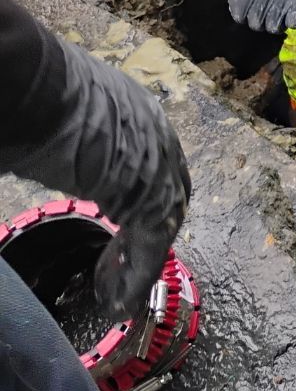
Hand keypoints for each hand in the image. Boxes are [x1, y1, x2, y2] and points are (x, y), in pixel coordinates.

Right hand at [0, 36, 190, 319]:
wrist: (37, 91)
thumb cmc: (35, 96)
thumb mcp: (60, 118)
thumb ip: (68, 142)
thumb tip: (43, 150)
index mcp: (139, 112)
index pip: (153, 162)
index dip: (138, 193)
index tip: (119, 218)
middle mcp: (159, 137)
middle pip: (164, 196)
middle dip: (144, 231)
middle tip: (120, 260)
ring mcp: (160, 169)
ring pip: (158, 227)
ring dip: (138, 262)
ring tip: (115, 290)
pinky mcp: (151, 201)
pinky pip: (149, 248)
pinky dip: (134, 277)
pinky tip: (117, 298)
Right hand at [227, 0, 295, 43]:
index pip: (294, 21)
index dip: (294, 20)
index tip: (294, 13)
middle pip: (272, 28)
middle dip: (276, 23)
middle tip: (278, 9)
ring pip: (254, 25)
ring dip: (260, 21)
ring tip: (265, 6)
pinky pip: (238, 17)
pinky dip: (245, 15)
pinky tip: (252, 4)